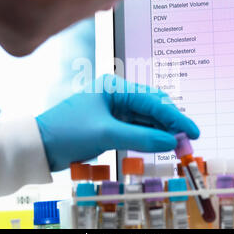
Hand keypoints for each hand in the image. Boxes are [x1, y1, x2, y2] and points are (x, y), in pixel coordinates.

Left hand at [36, 75, 199, 171]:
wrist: (40, 145)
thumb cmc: (69, 132)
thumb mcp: (106, 134)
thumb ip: (141, 138)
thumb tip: (171, 142)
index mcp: (115, 87)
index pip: (152, 101)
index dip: (175, 117)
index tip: (193, 132)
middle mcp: (117, 95)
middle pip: (152, 108)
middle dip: (171, 125)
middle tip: (188, 142)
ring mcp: (114, 110)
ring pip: (145, 120)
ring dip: (161, 132)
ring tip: (178, 146)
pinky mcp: (110, 124)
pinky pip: (135, 129)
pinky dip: (148, 137)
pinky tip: (160, 144)